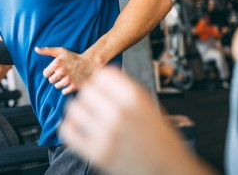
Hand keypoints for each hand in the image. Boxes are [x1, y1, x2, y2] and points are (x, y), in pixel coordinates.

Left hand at [37, 47, 94, 94]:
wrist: (89, 64)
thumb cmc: (73, 57)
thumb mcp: (61, 51)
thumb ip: (47, 50)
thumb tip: (36, 49)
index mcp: (57, 64)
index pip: (45, 74)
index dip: (50, 72)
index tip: (56, 70)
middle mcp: (61, 72)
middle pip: (51, 81)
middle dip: (56, 78)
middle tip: (63, 73)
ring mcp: (68, 80)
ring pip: (57, 86)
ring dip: (61, 83)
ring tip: (68, 77)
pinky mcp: (74, 86)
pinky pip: (64, 92)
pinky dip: (66, 89)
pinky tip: (71, 82)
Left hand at [61, 67, 202, 174]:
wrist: (168, 168)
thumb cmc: (159, 137)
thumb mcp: (148, 105)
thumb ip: (125, 88)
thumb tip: (102, 73)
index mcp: (134, 98)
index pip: (102, 76)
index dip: (100, 81)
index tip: (101, 88)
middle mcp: (119, 114)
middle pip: (87, 91)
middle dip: (90, 95)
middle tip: (95, 103)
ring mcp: (107, 135)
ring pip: (74, 108)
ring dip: (79, 109)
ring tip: (86, 114)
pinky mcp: (97, 154)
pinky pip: (69, 132)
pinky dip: (69, 126)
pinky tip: (78, 126)